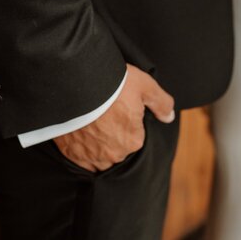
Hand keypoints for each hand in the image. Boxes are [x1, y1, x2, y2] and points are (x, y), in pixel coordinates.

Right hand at [53, 64, 175, 171]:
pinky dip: (80, 147)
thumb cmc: (112, 84)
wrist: (75, 82)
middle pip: (116, 146)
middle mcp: (113, 154)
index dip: (126, 119)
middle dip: (111, 133)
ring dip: (96, 143)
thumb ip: (160, 102)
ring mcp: (90, 156)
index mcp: (133, 141)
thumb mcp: (144, 85)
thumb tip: (168, 116)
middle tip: (103, 111)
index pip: (134, 135)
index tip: (117, 106)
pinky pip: (79, 157)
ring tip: (89, 120)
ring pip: (98, 155)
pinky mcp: (71, 153)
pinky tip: (78, 131)